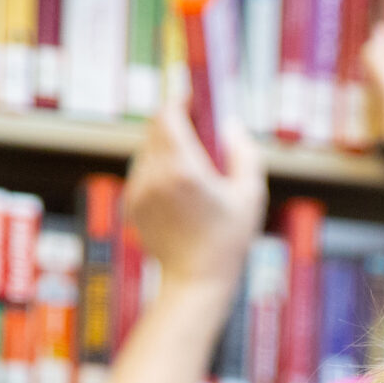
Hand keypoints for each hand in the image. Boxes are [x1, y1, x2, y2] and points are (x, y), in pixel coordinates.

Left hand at [123, 100, 265, 293]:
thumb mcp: (251, 195)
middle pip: (155, 128)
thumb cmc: (229, 241)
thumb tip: (229, 124)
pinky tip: (179, 187)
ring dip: (166, 146)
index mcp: (184, 169)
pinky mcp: (132, 203)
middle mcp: (155, 175)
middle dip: (174, 122)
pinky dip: (158, 169)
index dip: (180, 102)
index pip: (168, 115)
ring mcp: (139, 190)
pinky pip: (141, 171)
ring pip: (146, 149)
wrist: (196, 281)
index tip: (194, 100)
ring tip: (191, 162)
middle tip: (196, 126)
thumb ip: (243, 152)